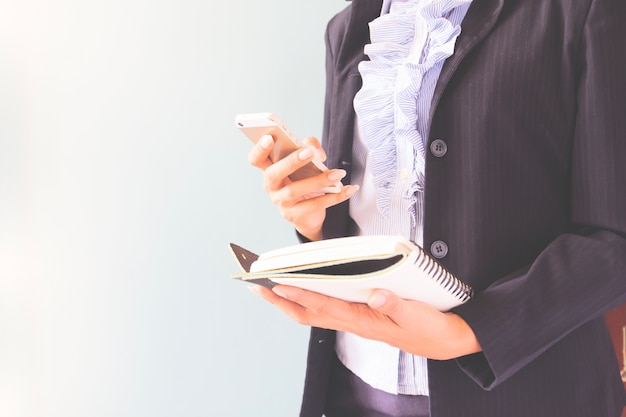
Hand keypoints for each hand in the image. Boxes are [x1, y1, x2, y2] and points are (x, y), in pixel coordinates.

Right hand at [248, 135, 358, 240]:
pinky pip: (315, 205)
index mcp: (270, 169)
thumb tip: (317, 151)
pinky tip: (349, 189)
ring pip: (296, 190)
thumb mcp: (304, 163)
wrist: (308, 214)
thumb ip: (308, 147)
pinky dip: (335, 197)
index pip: (256, 159)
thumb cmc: (303, 181)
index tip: (269, 138)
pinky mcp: (295, 215)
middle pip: (275, 173)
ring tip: (337, 174)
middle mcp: (272, 186)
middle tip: (309, 152)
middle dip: (291, 161)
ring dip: (319, 180)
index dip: (259, 148)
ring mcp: (282, 202)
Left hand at [251, 285, 481, 359]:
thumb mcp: (416, 316)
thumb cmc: (429, 329)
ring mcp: (355, 321)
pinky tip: (303, 291)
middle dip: (281, 301)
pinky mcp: (360, 317)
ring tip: (270, 287)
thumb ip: (395, 305)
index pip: (324, 307)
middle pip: (308, 313)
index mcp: (364, 321)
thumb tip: (374, 295)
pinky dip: (309, 300)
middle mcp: (354, 322)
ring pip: (314, 313)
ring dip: (290, 301)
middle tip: (258, 286)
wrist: (443, 341)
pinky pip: (327, 310)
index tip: (278, 284)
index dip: (299, 295)